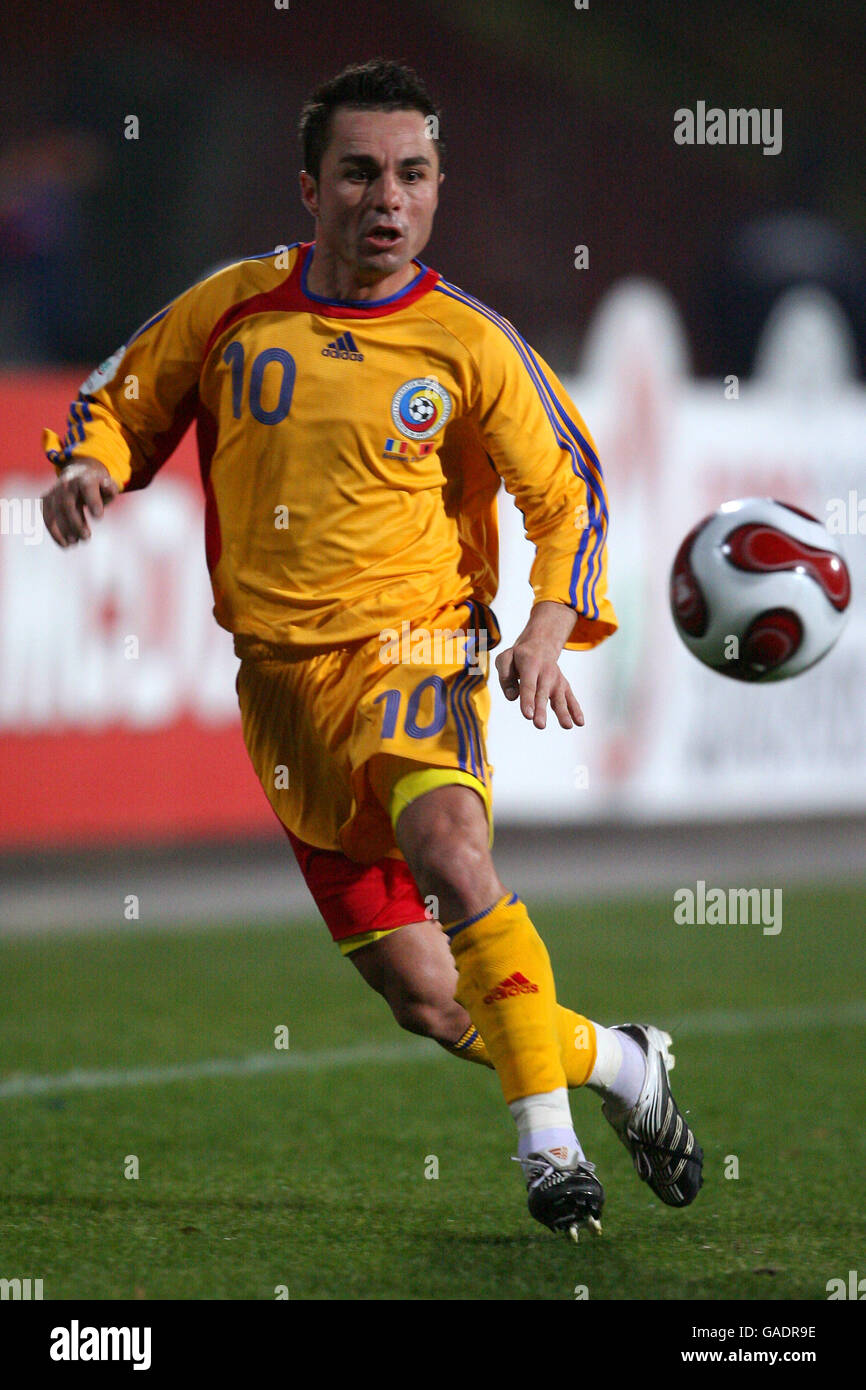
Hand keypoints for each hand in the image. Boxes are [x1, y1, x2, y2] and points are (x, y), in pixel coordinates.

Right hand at [42, 459, 118, 547]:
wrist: (77, 474)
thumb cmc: (97, 486)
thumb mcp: (108, 486)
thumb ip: (111, 490)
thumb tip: (109, 492)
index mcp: (85, 479)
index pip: (87, 488)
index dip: (92, 501)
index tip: (98, 517)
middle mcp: (67, 484)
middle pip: (67, 504)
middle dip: (75, 523)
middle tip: (86, 537)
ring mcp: (55, 491)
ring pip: (54, 512)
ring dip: (63, 530)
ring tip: (74, 543)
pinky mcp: (46, 500)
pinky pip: (47, 517)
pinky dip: (54, 532)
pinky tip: (64, 545)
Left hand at [495, 601, 584, 729]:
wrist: (540, 645)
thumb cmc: (518, 657)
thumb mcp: (505, 659)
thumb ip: (505, 677)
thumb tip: (512, 697)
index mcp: (530, 664)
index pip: (528, 685)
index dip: (528, 700)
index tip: (528, 715)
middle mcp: (546, 672)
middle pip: (543, 694)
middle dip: (541, 710)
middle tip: (539, 725)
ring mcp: (557, 680)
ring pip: (559, 698)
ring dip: (563, 713)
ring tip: (567, 726)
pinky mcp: (564, 686)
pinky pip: (571, 699)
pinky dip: (576, 710)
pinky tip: (580, 722)